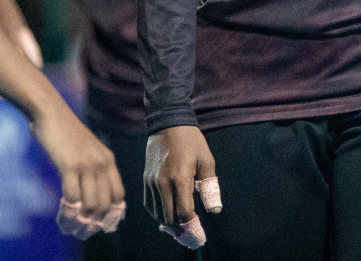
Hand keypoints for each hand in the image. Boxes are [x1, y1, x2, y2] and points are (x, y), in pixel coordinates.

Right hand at [30, 102, 125, 238]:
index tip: (100, 219)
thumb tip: (92, 194)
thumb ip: (93, 168)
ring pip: (92, 203)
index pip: (119, 193)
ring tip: (73, 219)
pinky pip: (72, 196)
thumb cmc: (67, 133)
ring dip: (82, 216)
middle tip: (84, 224)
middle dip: (96, 218)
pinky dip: (68, 206)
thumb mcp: (89, 150)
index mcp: (109, 160)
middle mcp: (102, 163)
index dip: (111, 210)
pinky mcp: (69, 166)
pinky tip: (63, 206)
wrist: (52, 113)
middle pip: (107, 202)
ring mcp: (87, 165)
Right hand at [145, 125, 221, 248]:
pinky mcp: (145, 180)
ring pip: (158, 214)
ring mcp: (152, 182)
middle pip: (169, 217)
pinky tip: (167, 215)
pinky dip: (158, 214)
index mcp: (180, 178)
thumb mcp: (207, 160)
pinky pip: (149, 205)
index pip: (184, 212)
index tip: (200, 235)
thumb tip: (215, 210)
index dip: (193, 227)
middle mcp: (163, 183)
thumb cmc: (192, 141)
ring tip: (181, 227)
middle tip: (191, 235)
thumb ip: (210, 187)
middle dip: (181, 229)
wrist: (167, 123)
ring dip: (169, 223)